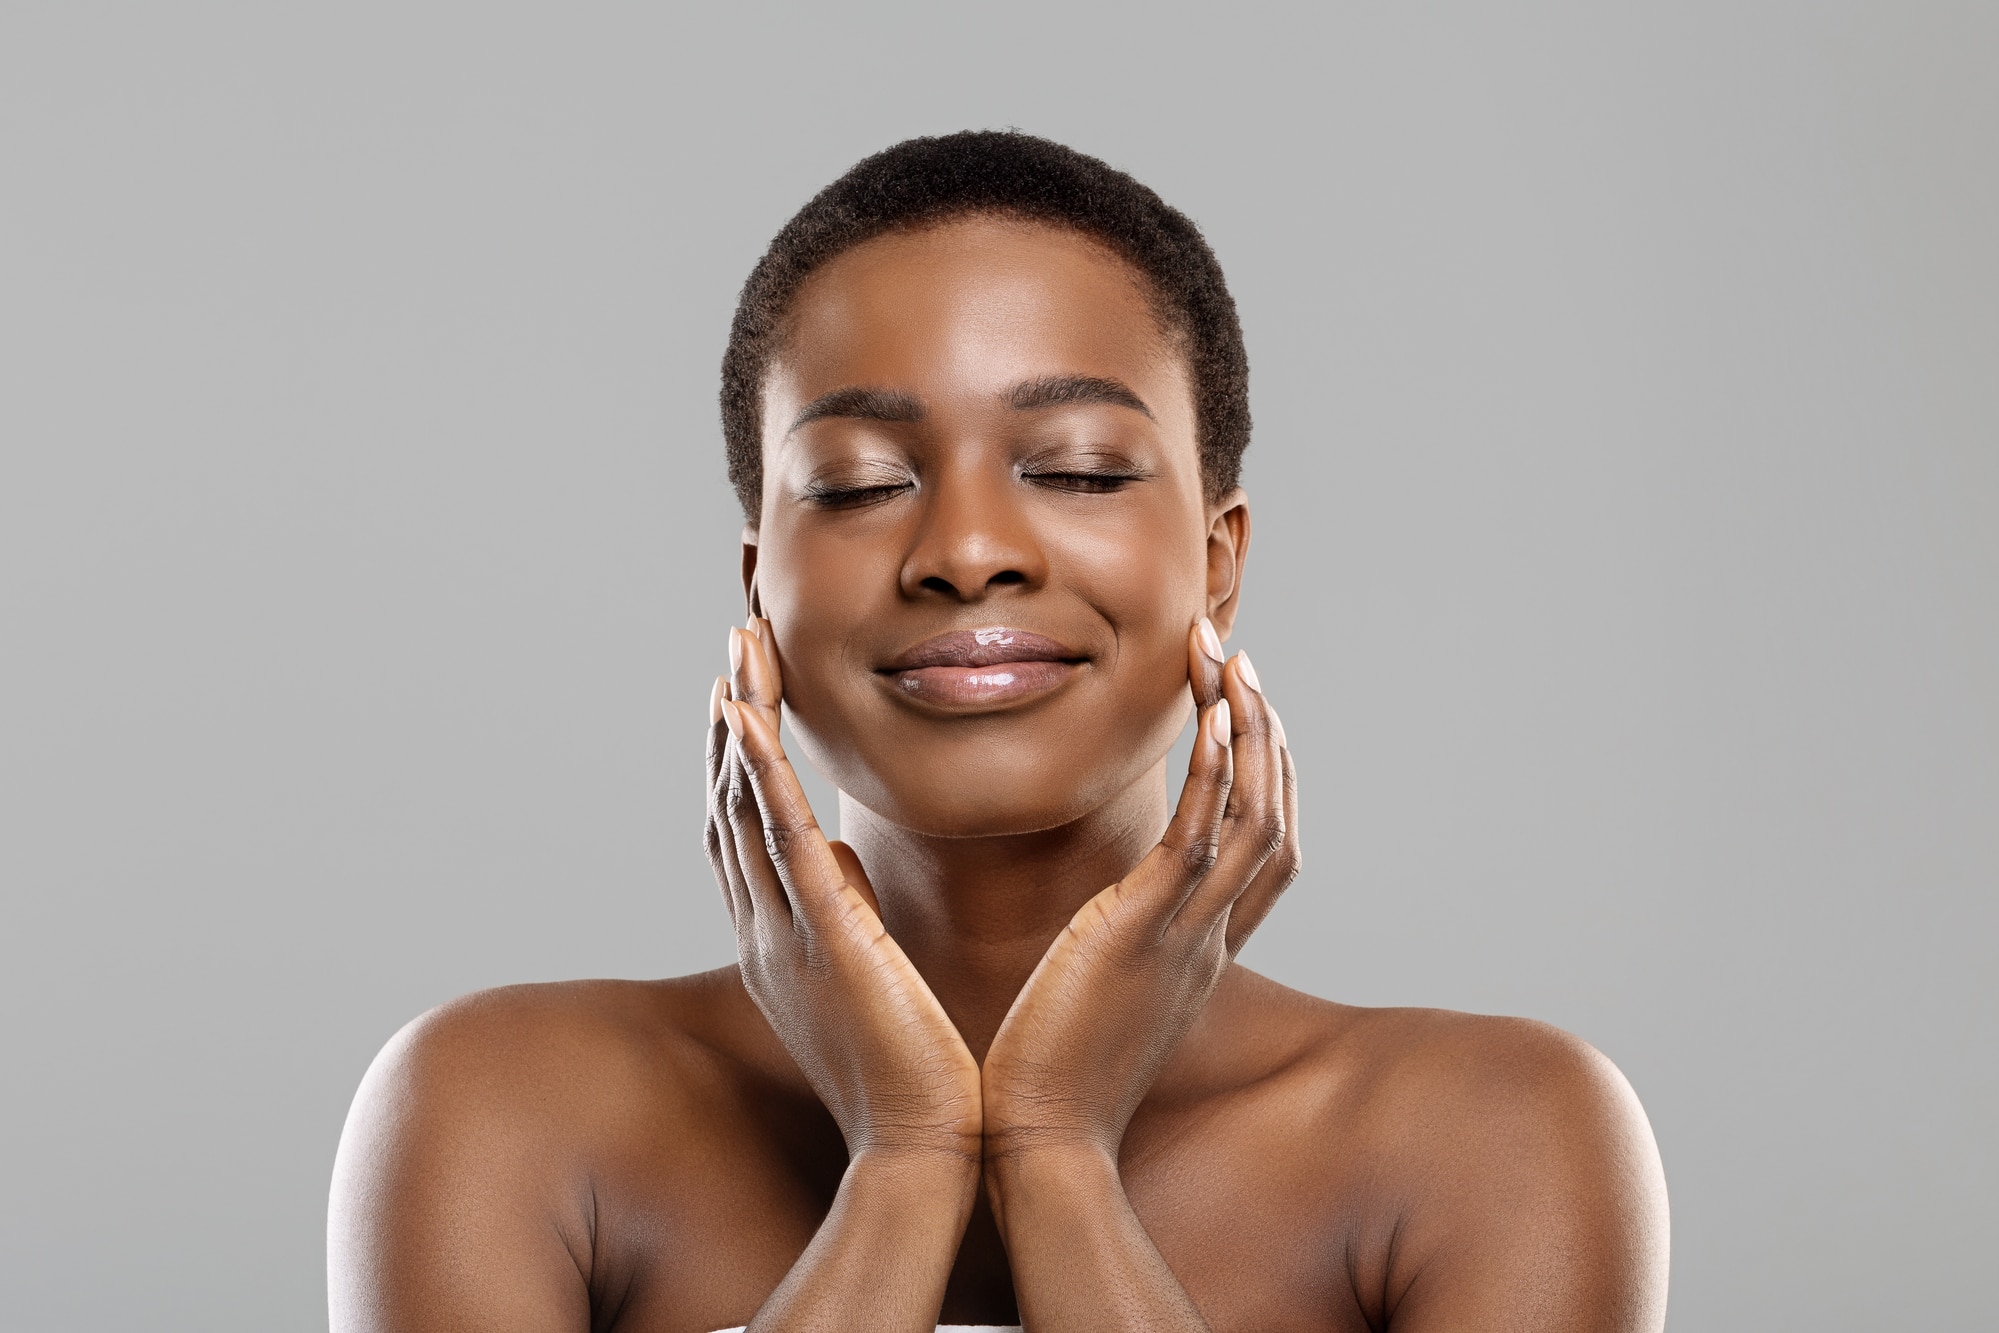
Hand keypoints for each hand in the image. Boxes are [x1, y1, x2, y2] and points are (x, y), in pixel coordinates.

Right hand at [706, 619, 983, 1166]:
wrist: (922, 1152)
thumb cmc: (909, 1075)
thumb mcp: (866, 979)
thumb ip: (845, 917)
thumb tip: (841, 863)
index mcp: (780, 937)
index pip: (747, 826)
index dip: (738, 753)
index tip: (744, 685)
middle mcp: (768, 928)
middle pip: (734, 801)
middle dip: (732, 717)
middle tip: (737, 639)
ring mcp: (788, 931)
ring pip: (749, 805)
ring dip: (740, 722)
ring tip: (740, 648)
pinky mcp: (826, 936)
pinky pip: (782, 839)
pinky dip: (758, 773)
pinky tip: (745, 716)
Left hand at [979, 619, 1298, 1177]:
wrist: (1038, 1144)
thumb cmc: (1047, 1077)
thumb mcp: (1096, 999)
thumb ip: (1106, 953)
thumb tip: (1087, 926)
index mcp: (1197, 952)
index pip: (1263, 852)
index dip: (1266, 777)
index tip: (1241, 712)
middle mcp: (1209, 938)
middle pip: (1274, 816)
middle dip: (1263, 732)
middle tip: (1238, 659)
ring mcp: (1186, 934)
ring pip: (1253, 814)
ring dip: (1246, 729)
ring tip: (1228, 659)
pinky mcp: (1146, 932)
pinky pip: (1200, 836)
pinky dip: (1216, 772)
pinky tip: (1212, 715)